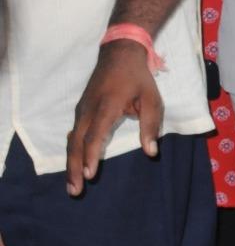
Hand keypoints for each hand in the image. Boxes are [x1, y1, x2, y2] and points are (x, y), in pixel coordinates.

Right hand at [65, 41, 162, 194]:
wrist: (119, 55)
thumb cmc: (138, 78)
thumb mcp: (152, 100)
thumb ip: (150, 126)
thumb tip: (151, 152)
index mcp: (105, 107)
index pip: (94, 136)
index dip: (91, 156)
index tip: (89, 175)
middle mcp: (88, 111)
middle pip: (76, 143)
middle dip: (75, 168)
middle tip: (75, 190)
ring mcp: (81, 110)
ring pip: (72, 140)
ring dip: (71, 162)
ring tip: (72, 185)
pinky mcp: (80, 111)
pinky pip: (74, 134)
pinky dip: (73, 151)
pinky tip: (74, 164)